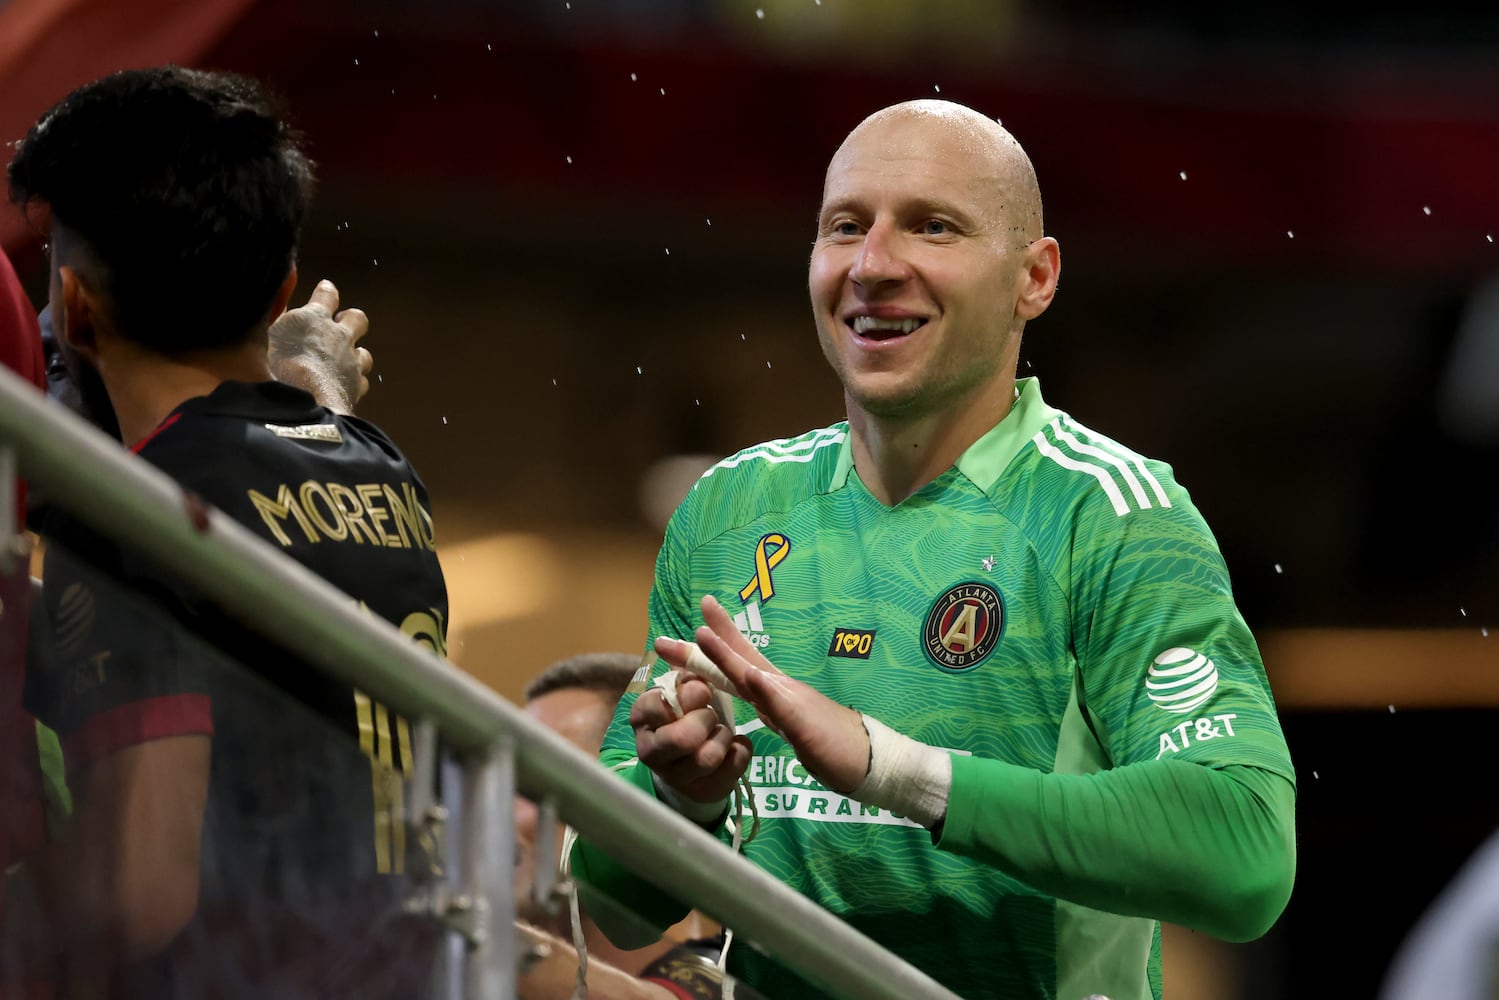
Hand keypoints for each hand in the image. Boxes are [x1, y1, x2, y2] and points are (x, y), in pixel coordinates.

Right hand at [268, 279, 372, 413]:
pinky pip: (362, 381)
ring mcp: (351, 362)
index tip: (326, 289)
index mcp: (313, 318)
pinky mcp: (356, 387)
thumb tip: (276, 309)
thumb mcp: (263, 337)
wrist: (301, 401)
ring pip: (364, 353)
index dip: (326, 292)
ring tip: (343, 362)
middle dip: (350, 320)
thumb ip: (273, 322)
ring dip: (356, 355)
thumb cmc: (273, 366)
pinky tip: (344, 387)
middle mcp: (338, 336)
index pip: (326, 295)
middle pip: (357, 318)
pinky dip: (354, 383)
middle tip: (340, 325)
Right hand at [630, 669, 750, 804]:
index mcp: (642, 716)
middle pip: (684, 737)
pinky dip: (741, 749)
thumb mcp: (683, 689)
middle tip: (710, 715)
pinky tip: (733, 746)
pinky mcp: (705, 790)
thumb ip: (687, 669)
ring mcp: (675, 776)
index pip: (661, 702)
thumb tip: (676, 645)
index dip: (690, 695)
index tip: (703, 692)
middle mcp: (649, 750)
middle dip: (706, 720)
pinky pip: (734, 765)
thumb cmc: (686, 714)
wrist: (692, 760)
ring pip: (708, 756)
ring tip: (720, 732)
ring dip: (723, 737)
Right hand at [654, 595, 870, 795]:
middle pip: (741, 659)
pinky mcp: (786, 717)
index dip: (718, 649)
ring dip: (722, 656)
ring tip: (704, 638)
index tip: (695, 627)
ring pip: (744, 673)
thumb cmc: (839, 751)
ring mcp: (782, 702)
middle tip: (698, 609)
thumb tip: (748, 674)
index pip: (741, 666)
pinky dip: (736, 681)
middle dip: (717, 639)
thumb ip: (777, 702)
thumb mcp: (806, 730)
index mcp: (779, 692)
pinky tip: (734, 681)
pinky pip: (752, 693)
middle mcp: (777, 691)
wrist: (870, 766)